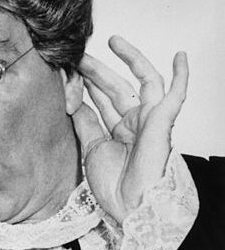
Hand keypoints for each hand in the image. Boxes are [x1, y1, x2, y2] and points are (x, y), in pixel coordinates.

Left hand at [71, 35, 187, 222]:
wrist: (130, 208)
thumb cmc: (114, 186)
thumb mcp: (92, 148)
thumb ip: (86, 123)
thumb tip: (74, 102)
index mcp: (119, 130)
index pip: (103, 99)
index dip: (87, 83)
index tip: (69, 68)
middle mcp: (136, 123)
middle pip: (116, 87)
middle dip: (97, 69)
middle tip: (79, 54)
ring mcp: (150, 121)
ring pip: (141, 82)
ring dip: (129, 60)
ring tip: (113, 41)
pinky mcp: (162, 123)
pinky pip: (175, 95)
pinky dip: (180, 76)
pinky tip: (179, 57)